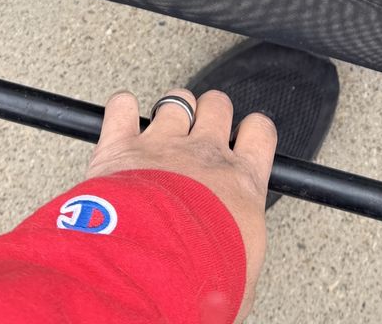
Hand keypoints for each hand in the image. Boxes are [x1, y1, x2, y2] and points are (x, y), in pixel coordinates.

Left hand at [87, 87, 276, 320]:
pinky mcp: (122, 147)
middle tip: (198, 137)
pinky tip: (122, 116)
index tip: (242, 141)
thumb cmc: (198, 282)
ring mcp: (163, 145)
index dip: (251, 132)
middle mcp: (205, 154)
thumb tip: (233, 275)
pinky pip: (122, 108)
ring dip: (170, 110)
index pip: (260, 133)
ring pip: (176, 100)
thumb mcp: (239, 280)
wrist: (148, 272)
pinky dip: (121, 109)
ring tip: (162, 129)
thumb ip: (237, 254)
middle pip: (218, 106)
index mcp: (240, 183)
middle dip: (209, 114)